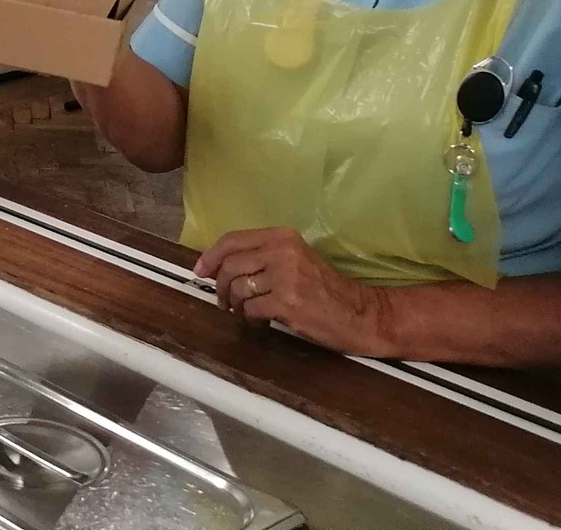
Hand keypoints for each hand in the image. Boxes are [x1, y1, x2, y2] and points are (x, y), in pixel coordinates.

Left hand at [192, 227, 394, 354]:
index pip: (232, 240)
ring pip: (238, 288)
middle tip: (224, 302)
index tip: (200, 272)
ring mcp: (285, 276)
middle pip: (230, 265)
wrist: (360, 314)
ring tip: (246, 313)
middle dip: (220, 286)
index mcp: (282, 236)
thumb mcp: (294, 261)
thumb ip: (261, 257)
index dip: (210, 256)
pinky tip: (262, 323)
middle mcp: (283, 251)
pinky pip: (251, 309)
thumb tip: (217, 267)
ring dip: (236, 305)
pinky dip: (250, 319)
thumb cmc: (324, 290)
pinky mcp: (287, 302)